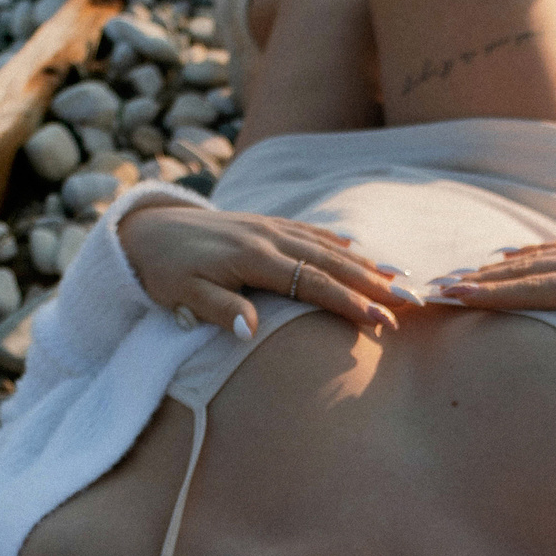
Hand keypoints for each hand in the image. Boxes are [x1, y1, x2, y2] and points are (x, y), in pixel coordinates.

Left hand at [117, 203, 403, 335]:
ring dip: (364, 264)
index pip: (311, 282)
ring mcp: (269, 228)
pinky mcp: (264, 225)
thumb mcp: (179, 295)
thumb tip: (252, 329)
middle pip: (330, 262)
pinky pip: (310, 233)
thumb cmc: (162, 270)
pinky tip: (359, 254)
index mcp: (251, 258)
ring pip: (326, 247)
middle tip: (410, 303)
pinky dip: (338, 244)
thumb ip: (217, 309)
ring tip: (399, 280)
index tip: (378, 318)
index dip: (347, 300)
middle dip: (372, 283)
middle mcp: (267, 238)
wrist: (145, 229)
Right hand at [431, 241, 555, 352]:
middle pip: (525, 272)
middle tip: (436, 289)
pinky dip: (522, 257)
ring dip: (494, 270)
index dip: (493, 294)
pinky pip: (552, 252)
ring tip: (457, 278)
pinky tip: (501, 260)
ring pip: (534, 260)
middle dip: (480, 281)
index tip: (455, 297)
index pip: (536, 289)